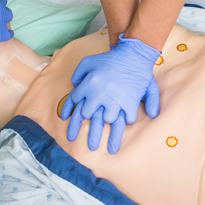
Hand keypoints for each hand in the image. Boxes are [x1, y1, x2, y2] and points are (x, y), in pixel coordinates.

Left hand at [60, 35, 160, 153]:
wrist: (133, 55)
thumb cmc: (110, 58)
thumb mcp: (88, 60)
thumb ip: (79, 73)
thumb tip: (74, 85)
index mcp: (88, 85)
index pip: (75, 101)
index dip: (73, 111)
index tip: (71, 121)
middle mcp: (99, 96)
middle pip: (88, 115)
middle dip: (88, 126)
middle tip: (88, 142)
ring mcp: (115, 101)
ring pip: (107, 121)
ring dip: (106, 132)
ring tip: (105, 148)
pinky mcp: (129, 103)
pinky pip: (126, 119)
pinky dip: (125, 125)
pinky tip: (123, 130)